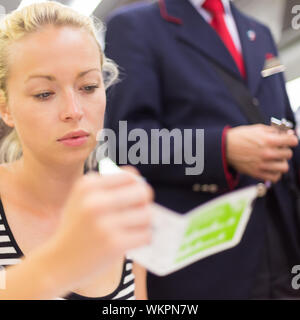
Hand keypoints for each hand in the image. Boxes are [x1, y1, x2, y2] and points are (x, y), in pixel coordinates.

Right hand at [46, 171, 152, 290]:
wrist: (58, 262)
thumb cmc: (76, 227)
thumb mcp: (82, 199)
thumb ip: (108, 186)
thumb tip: (140, 182)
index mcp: (88, 185)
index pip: (130, 176)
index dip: (137, 185)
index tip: (134, 196)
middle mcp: (95, 201)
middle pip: (143, 192)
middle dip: (144, 202)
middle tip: (138, 211)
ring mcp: (105, 223)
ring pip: (147, 215)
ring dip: (144, 223)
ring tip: (133, 228)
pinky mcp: (114, 244)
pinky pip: (146, 235)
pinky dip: (142, 238)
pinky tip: (131, 240)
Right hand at [226, 124, 297, 182]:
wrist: (225, 148)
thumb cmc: (239, 137)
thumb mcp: (257, 128)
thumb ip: (273, 131)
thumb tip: (286, 133)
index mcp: (268, 140)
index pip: (292, 141)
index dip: (291, 139)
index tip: (288, 140)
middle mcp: (267, 153)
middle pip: (288, 154)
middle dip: (284, 150)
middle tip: (278, 149)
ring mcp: (262, 164)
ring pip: (284, 167)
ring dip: (281, 163)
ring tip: (276, 160)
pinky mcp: (257, 173)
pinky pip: (274, 177)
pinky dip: (275, 173)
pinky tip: (271, 168)